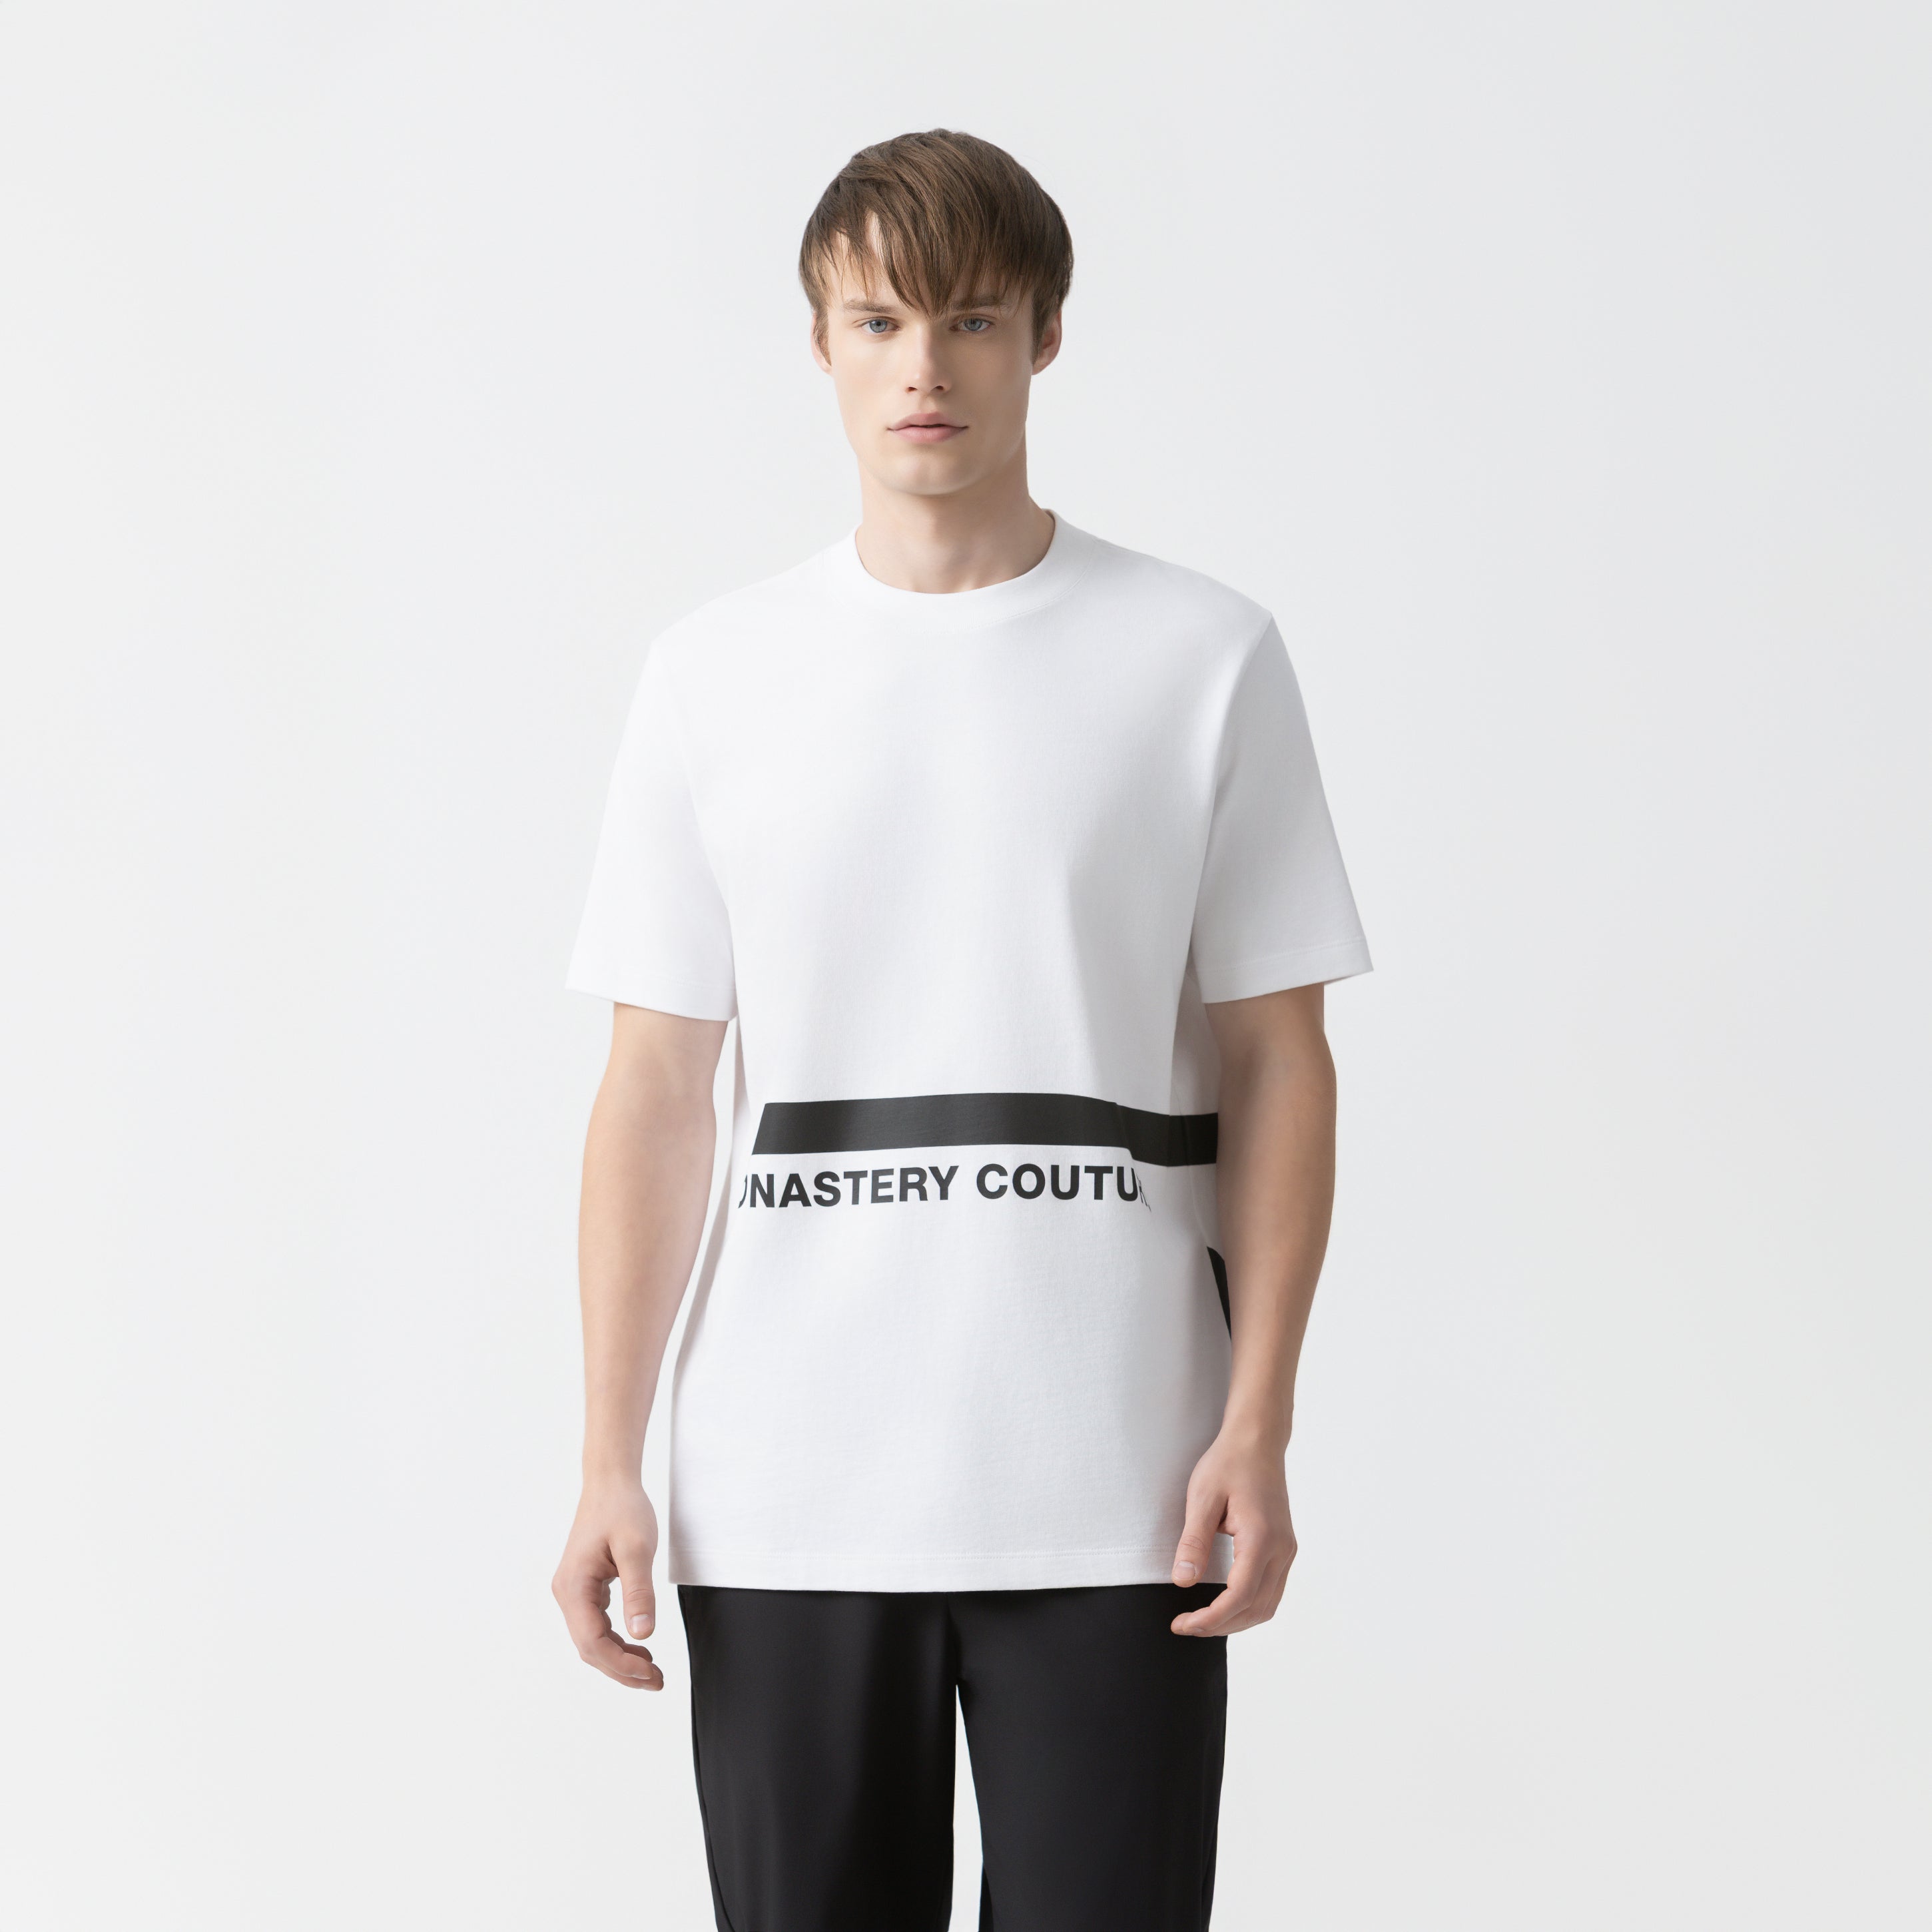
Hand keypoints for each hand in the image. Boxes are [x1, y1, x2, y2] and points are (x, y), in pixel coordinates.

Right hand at [552, 1479, 662, 1688]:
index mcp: (574, 1587)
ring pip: (592, 1640)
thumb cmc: (623, 1509)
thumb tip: (643, 1634)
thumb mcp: (637, 1548)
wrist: (611, 1482)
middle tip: (657, 1681)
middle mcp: (567, 1593)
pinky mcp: (584, 1587)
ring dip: (620, 1659)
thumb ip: (639, 1591)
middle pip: (590, 1648)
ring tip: (651, 1672)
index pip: (592, 1642)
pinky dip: (617, 1641)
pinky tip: (639, 1645)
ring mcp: (573, 1591)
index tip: (650, 1672)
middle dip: (622, 1670)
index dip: (620, 1664)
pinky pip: (596, 1625)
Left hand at [1168, 1431, 1297, 1636]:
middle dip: (1220, 1625)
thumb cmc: (1228, 1463)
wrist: (1258, 1441)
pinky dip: (1248, 1607)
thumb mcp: (1202, 1497)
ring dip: (1235, 1620)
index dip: (1210, 1618)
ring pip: (1267, 1606)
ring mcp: (1287, 1551)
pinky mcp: (1284, 1549)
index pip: (1238, 1596)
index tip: (1181, 1624)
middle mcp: (1281, 1550)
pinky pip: (1271, 1591)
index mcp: (1261, 1538)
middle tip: (1186, 1625)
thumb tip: (1183, 1582)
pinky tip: (1224, 1603)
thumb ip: (1193, 1541)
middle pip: (1255, 1609)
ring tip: (1201, 1619)